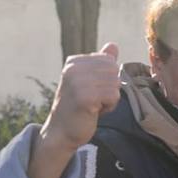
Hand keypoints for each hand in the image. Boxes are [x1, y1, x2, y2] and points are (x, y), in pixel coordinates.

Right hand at [28, 43, 121, 177]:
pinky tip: (94, 111)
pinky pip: (113, 96)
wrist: (61, 131)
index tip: (91, 90)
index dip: (107, 78)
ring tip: (93, 106)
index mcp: (74, 61)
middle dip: (110, 88)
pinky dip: (109, 107)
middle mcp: (74, 68)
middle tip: (94, 100)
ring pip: (115, 84)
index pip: (109, 61)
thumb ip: (101, 63)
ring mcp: (78, 81)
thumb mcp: (88, 81)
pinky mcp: (85, 97)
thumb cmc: (78, 107)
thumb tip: (113, 45)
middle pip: (114, 71)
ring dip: (110, 99)